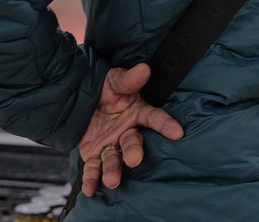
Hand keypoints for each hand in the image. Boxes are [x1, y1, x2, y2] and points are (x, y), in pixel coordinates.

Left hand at [78, 63, 182, 195]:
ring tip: (112, 180)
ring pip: (114, 159)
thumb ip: (128, 79)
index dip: (165, 124)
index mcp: (137, 112)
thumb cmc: (105, 88)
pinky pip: (93, 168)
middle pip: (133, 143)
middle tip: (134, 159)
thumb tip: (143, 68)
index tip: (177, 132)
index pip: (154, 118)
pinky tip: (90, 190)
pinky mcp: (94, 154)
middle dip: (134, 151)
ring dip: (113, 171)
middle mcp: (127, 131)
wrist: (80, 98)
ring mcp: (111, 144)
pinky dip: (91, 180)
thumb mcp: (115, 80)